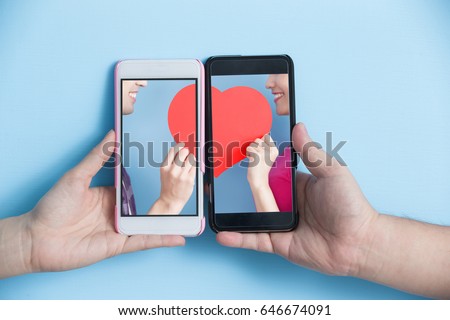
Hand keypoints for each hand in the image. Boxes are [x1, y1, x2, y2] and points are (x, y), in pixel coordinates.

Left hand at [0, 130, 184, 276]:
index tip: (168, 168)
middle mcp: (116, 212)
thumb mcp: (77, 175)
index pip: (135, 185)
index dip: (151, 178)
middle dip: (166, 200)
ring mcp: (118, 229)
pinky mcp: (118, 244)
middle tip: (188, 189)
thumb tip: (112, 134)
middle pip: (146, 205)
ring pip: (149, 224)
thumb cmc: (53, 206)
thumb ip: (97, 157)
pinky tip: (177, 237)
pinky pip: (143, 241)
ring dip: (169, 221)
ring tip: (191, 215)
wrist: (37, 238)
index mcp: (108, 194)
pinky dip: (161, 239)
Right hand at [149, 143, 195, 213]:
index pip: (173, 150)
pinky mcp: (190, 179)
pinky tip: (190, 169)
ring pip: (191, 158)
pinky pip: (195, 167)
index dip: (179, 146)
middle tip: (187, 152)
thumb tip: (180, 148)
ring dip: (191, 158)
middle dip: (186, 151)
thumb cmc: (168, 185)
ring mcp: (182, 175)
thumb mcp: (165, 172)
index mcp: (165, 167)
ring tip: (188, 163)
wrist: (170, 200)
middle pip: (184, 152)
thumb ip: (171, 161)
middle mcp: (173, 170)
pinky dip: (193, 166)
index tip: (182, 145)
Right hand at [217, 123, 377, 275]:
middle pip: (260, 190)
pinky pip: (254, 240)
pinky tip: (224, 235)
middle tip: (255, 171)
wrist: (359, 241)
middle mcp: (285, 202)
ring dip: (247, 207)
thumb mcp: (333, 173)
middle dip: (255, 180)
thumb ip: (312, 152)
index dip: (262, 160)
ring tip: (247, 200)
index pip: (271, 170)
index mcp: (296, 184)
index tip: (256, 148)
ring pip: (256, 212)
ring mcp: (280, 223)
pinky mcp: (278, 242)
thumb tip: (298, 127)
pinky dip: (238, 238)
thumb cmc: (351, 206)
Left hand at [246, 134, 278, 188]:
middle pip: (258, 139)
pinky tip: (251, 159)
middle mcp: (271, 150)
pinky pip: (249, 148)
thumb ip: (266, 145)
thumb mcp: (267, 156)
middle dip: (255, 147)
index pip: (266, 137)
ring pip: (252, 143)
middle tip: (257, 156)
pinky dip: (248, 154)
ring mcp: (264, 153)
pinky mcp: (257, 155)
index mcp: (275, 150)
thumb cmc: (261, 168)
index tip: (262, 152)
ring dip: (251, 150)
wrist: (259, 180)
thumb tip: (264, 135)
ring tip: (254, 158)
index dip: (261, 143)